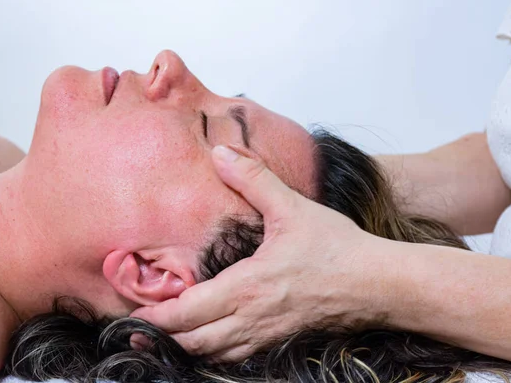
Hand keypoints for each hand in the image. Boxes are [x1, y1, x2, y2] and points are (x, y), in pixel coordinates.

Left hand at [131, 145, 386, 361]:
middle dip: (161, 337)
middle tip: (135, 328)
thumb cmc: (337, 248)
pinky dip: (212, 354)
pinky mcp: (281, 341)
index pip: (187, 313)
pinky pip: (237, 358)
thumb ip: (254, 179)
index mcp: (247, 287)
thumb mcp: (292, 208)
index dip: (156, 317)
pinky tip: (207, 343)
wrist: (379, 285)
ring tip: (162, 338)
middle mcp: (251, 319)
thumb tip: (220, 152)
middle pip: (192, 342)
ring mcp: (266, 335)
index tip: (131, 314)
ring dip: (184, 348)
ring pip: (212, 355)